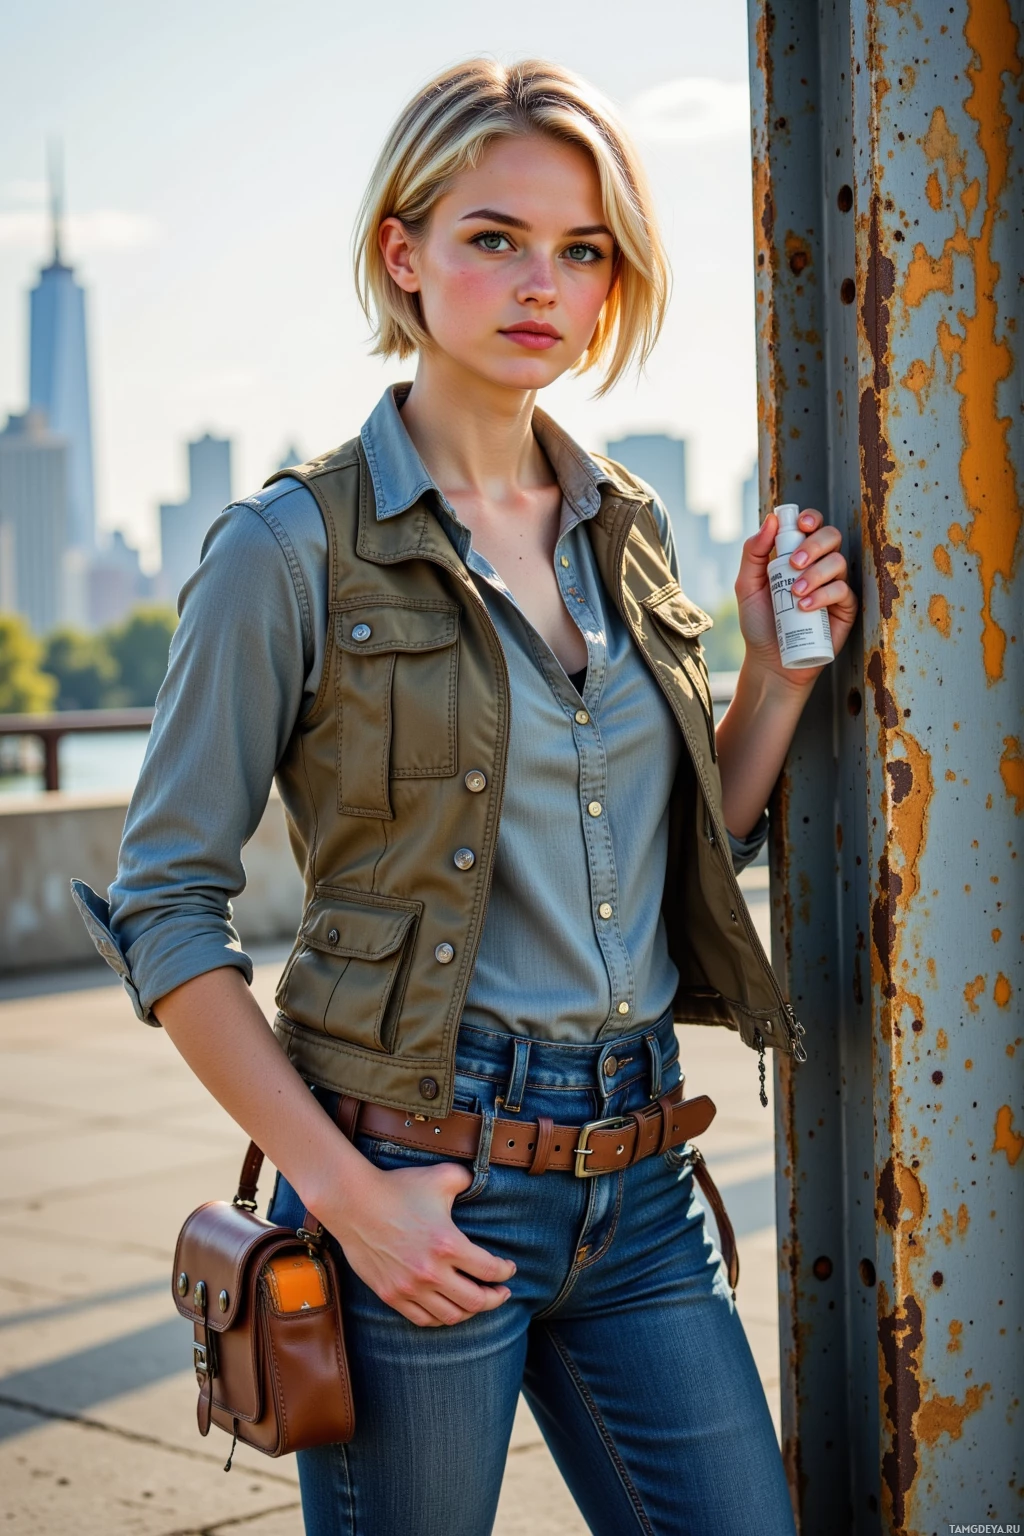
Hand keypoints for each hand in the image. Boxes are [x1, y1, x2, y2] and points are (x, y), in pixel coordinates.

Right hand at [312, 1158, 515, 1327]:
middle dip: (496, 1298)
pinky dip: (441, 1318)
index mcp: (448, 1244)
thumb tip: (480, 1180)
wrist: (354, 1202)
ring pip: (452, 1315)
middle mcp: (431, 1272)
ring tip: (477, 1301)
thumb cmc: (398, 1188)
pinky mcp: (391, 1295)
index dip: (505, 1271)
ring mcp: (410, 1288)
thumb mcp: (440, 1176)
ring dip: (470, 1311)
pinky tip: (448, 1308)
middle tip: (502, 1292)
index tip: (509, 1269)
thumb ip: (466, 1179)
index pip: (489, 1270)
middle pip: (476, 1300)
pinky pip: (423, 1319)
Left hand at [735, 508, 857, 689]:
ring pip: (839, 562)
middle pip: (831, 537)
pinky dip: (824, 595)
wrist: (770, 660)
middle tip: (793, 564)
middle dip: (814, 545)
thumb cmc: (759, 622)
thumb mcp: (747, 585)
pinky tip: (806, 606)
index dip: (810, 519)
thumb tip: (770, 520)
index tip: (801, 524)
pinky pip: (843, 591)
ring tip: (795, 594)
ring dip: (816, 573)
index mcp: (797, 555)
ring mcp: (834, 586)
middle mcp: (819, 566)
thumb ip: (754, 552)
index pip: (811, 526)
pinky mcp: (845, 608)